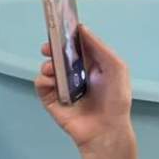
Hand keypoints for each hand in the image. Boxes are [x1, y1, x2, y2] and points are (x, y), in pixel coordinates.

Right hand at [33, 25, 134, 156]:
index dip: (68, 37)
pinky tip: (51, 82)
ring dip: (48, 65)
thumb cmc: (115, 100)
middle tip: (47, 47)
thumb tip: (82, 29)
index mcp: (91, 65)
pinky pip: (41, 84)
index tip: (61, 29)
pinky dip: (43, 80)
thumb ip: (100, 48)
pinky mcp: (51, 99)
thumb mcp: (116, 68)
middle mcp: (75, 74)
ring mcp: (62, 87)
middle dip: (51, 48)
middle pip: (58, 55)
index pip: (76, 46)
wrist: (105, 129)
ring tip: (52, 69)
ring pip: (47, 68)